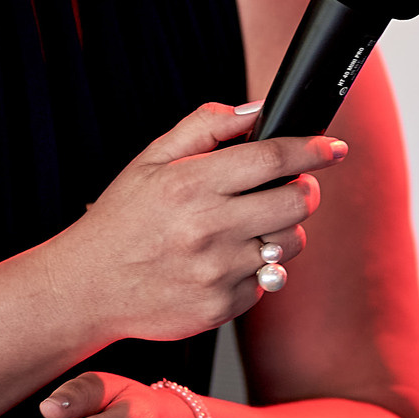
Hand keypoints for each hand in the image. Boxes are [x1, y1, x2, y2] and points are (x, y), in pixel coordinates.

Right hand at [49, 101, 341, 343]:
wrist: (86, 288)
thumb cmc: (122, 219)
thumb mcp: (152, 159)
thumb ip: (206, 126)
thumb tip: (257, 110)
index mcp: (191, 185)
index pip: (272, 158)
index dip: (311, 149)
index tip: (333, 147)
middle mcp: (207, 229)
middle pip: (296, 203)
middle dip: (304, 190)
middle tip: (291, 187)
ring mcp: (216, 272)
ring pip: (290, 244)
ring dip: (284, 230)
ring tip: (253, 225)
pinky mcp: (220, 307)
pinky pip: (267, 281)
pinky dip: (258, 268)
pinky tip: (227, 260)